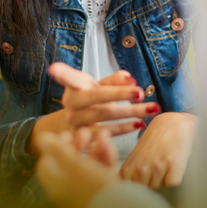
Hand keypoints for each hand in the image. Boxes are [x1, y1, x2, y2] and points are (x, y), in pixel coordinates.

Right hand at [28, 62, 160, 156]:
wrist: (76, 124)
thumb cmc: (92, 99)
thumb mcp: (99, 86)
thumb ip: (114, 80)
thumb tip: (129, 78)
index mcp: (74, 87)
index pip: (70, 78)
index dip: (62, 74)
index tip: (54, 69)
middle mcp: (71, 104)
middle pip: (95, 97)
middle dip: (119, 94)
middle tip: (141, 92)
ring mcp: (75, 122)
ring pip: (103, 116)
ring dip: (129, 112)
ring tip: (153, 108)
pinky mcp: (83, 138)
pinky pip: (105, 133)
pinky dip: (124, 128)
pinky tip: (140, 123)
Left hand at [34, 129, 119, 207]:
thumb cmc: (93, 187)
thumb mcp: (74, 164)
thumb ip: (58, 149)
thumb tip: (40, 137)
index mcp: (55, 186)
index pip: (46, 164)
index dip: (54, 147)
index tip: (66, 134)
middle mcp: (66, 192)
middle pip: (67, 165)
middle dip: (77, 145)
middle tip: (85, 132)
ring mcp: (83, 194)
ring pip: (86, 167)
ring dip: (93, 149)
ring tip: (103, 133)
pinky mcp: (100, 196)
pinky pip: (98, 175)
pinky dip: (103, 159)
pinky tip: (110, 147)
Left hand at [119, 111, 197, 188]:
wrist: (174, 123)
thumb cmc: (154, 141)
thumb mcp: (135, 158)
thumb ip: (129, 176)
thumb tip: (129, 196)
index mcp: (127, 169)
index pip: (128, 194)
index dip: (135, 190)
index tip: (140, 180)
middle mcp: (140, 169)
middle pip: (146, 192)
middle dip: (150, 183)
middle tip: (155, 166)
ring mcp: (157, 167)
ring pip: (160, 187)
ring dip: (163, 179)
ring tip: (164, 163)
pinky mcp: (173, 166)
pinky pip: (173, 183)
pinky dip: (175, 177)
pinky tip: (173, 164)